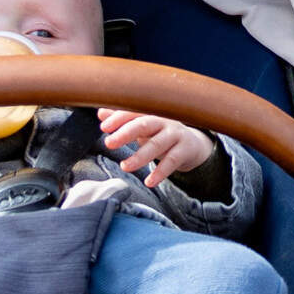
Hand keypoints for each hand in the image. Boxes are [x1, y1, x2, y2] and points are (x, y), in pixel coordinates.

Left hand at [97, 110, 217, 185]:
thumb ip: (123, 119)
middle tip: (109, 143)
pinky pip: (171, 161)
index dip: (118, 118)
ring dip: (140, 156)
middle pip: (144, 124)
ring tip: (125, 166)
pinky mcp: (185, 150)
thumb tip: (101, 113)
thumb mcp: (143, 125)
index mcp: (151, 113)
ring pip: (157, 144)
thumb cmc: (161, 133)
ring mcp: (175, 135)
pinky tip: (149, 182)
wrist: (192, 144)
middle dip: (126, 133)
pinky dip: (160, 172)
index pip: (133, 112)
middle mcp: (163, 121)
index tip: (104, 127)